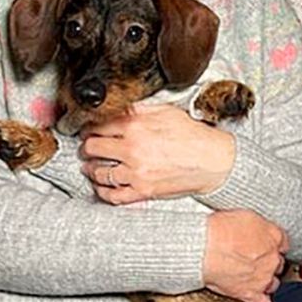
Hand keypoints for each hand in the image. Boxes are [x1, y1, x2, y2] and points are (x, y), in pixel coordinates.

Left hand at [80, 104, 235, 204]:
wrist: (213, 161)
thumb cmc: (193, 135)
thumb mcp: (166, 111)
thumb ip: (139, 108)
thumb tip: (120, 106)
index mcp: (135, 127)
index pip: (98, 126)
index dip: (89, 127)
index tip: (87, 130)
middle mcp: (132, 150)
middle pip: (93, 149)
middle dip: (87, 147)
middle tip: (88, 147)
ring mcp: (136, 173)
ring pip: (99, 173)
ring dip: (91, 169)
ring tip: (90, 167)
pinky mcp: (143, 191)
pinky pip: (113, 196)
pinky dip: (103, 192)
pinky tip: (101, 187)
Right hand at [202, 210, 286, 301]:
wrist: (205, 248)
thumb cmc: (220, 229)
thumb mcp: (246, 215)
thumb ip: (261, 226)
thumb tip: (262, 229)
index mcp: (274, 237)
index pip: (283, 243)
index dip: (273, 244)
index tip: (266, 245)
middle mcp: (272, 259)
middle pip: (278, 263)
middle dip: (269, 262)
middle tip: (255, 259)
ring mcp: (262, 278)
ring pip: (273, 283)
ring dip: (266, 281)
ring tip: (253, 276)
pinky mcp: (249, 294)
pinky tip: (258, 298)